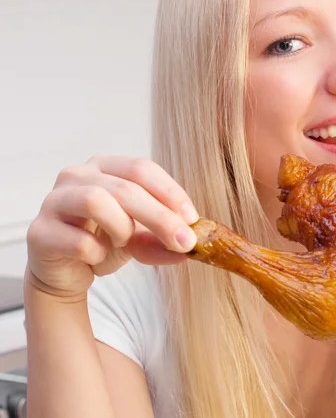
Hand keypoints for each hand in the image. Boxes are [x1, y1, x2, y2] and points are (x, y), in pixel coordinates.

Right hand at [26, 154, 199, 297]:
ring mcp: (54, 200)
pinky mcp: (39, 231)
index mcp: (105, 166)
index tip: (193, 219)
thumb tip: (190, 248)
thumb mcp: (142, 238)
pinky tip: (96, 258)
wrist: (66, 272)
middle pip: (126, 187)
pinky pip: (78, 241)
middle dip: (161, 217)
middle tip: (184, 242)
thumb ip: (163, 240)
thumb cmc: (104, 241)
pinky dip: (97, 254)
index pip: (142, 168)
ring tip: (122, 242)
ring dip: (121, 228)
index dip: (171, 192)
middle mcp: (76, 175)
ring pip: (96, 201)